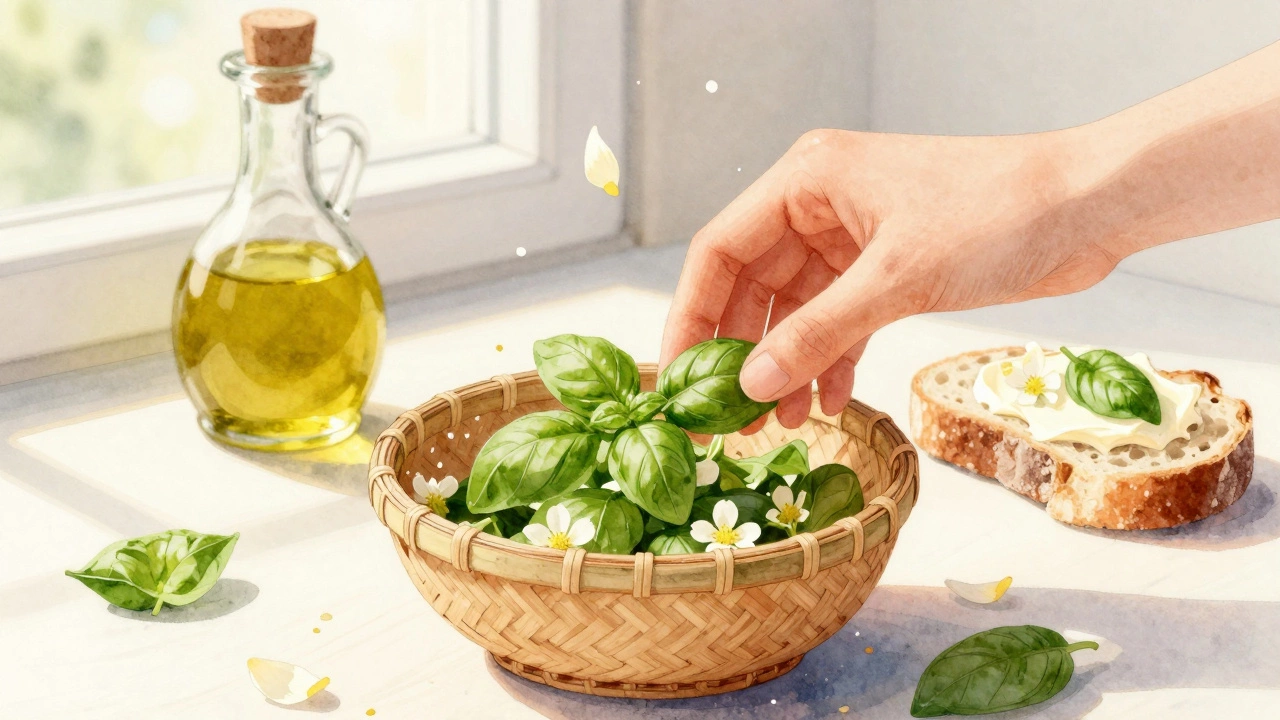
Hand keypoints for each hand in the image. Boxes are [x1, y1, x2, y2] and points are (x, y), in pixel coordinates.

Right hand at [660, 128, 1122, 429]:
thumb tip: (751, 384)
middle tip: (726, 417)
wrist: (1087, 206)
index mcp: (806, 181)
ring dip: (784, 366)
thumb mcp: (897, 277)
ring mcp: (852, 238)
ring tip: (775, 425)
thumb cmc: (998, 212)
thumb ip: (818, 332)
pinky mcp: (886, 268)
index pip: (719, 250)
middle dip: (740, 353)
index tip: (678, 378)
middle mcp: (819, 205)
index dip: (691, 316)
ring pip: (794, 311)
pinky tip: (825, 404)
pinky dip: (828, 362)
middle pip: (750, 286)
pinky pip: (837, 322)